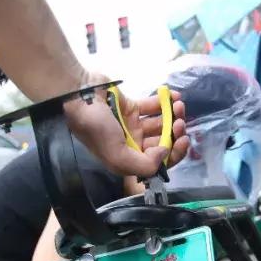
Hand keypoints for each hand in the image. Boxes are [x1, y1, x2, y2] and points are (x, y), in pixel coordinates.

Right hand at [65, 79, 189, 177]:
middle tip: (180, 122)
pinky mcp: (131, 107)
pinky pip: (153, 106)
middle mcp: (132, 145)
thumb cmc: (96, 128)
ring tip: (178, 105)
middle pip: (162, 143)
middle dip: (175, 133)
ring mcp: (132, 125)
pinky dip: (165, 102)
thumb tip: (164, 153)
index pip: (158, 163)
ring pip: (160, 124)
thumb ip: (144, 164)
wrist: (79, 96)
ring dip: (173, 116)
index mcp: (129, 160)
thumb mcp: (117, 155)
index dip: (173, 154)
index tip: (182, 140)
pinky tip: (173, 96)